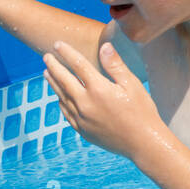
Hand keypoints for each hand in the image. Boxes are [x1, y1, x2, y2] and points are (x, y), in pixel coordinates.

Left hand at [43, 40, 164, 160]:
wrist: (143, 143)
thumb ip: (115, 65)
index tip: (58, 44)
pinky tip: (59, 97)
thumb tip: (104, 46)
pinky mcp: (82, 130)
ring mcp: (81, 118)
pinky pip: (66, 112)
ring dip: (53, 83)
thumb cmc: (142, 112)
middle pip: (64, 80)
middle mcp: (85, 103)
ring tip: (47, 73)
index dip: (67, 53)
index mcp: (98, 89)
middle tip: (46, 57)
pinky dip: (60, 101)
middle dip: (54, 66)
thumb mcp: (133, 85)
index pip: (78, 65)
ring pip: (61, 96)